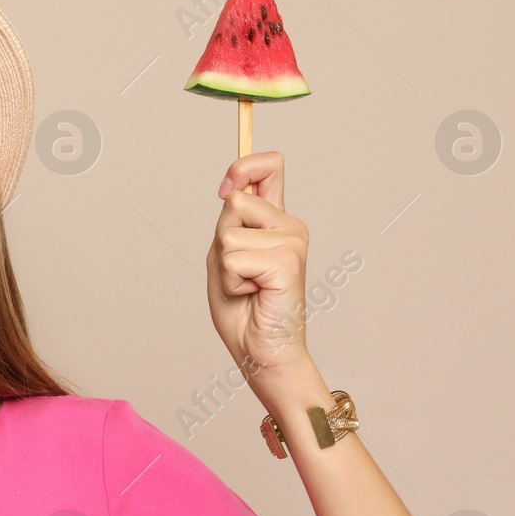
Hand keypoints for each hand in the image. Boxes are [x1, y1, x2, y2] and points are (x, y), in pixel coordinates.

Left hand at [205, 151, 312, 377]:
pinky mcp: (287, 261)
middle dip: (222, 238)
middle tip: (240, 272)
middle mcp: (289, 226)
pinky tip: (253, 293)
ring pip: (228, 233)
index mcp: (276, 221)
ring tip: (247, 286)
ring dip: (226, 266)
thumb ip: (231, 220)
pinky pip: (233, 257)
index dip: (244, 165)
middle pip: (236, 199)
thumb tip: (234, 186)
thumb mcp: (225, 254)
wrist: (260, 350)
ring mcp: (292, 241)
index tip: (225, 186)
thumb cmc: (242, 309)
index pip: (270, 166)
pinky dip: (232, 281)